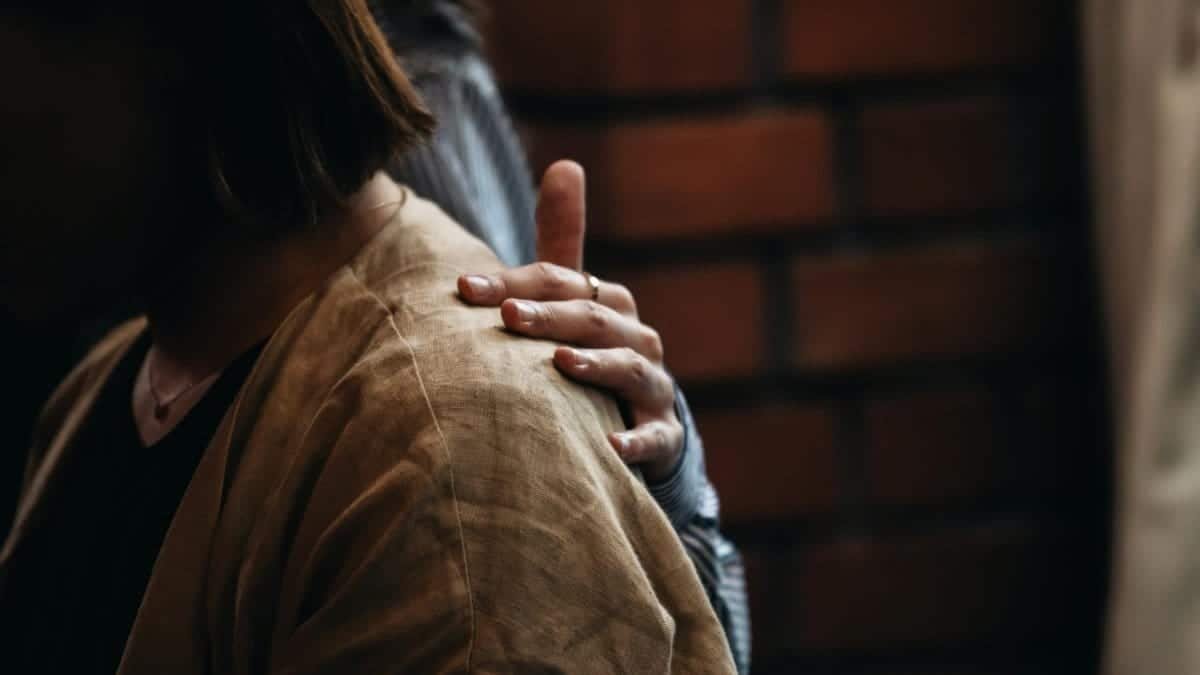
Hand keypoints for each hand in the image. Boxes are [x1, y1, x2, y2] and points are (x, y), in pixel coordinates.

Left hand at [457, 160, 684, 480]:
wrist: (642, 420)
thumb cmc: (592, 351)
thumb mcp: (576, 299)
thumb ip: (563, 240)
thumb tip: (566, 162)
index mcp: (609, 302)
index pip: (562, 281)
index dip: (516, 281)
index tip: (464, 288)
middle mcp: (635, 338)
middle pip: (593, 319)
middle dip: (550, 316)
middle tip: (509, 316)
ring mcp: (651, 386)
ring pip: (626, 369)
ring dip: (594, 366)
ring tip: (559, 364)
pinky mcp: (662, 435)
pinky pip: (653, 438)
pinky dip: (634, 442)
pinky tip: (608, 448)